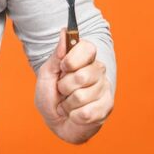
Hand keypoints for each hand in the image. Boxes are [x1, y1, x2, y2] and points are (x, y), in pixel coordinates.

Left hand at [34, 28, 113, 143]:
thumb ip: (56, 55)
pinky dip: (74, 115)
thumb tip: (64, 32)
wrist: (56, 122)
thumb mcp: (47, 74)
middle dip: (64, 86)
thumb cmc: (51, 95)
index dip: (73, 59)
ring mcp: (103, 89)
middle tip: (62, 90)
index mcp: (84, 59)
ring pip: (82, 96)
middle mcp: (97, 71)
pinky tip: (75, 114)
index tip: (63, 67)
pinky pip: (87, 112)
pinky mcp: (106, 108)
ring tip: (68, 103)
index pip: (88, 48)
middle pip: (82, 76)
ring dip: (68, 103)